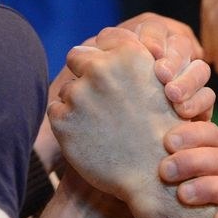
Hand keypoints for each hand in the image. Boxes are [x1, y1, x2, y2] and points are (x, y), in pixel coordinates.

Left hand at [33, 12, 212, 170]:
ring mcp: (80, 94)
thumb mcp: (161, 87)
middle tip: (98, 98)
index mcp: (130, 54)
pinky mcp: (62, 119)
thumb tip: (101, 44)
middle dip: (84, 72)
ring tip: (101, 126)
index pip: (104, 38)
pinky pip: (56, 111)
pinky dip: (68, 123)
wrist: (154, 179)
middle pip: (77, 56)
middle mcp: (103, 68)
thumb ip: (133, 62)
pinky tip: (88, 138)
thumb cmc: (161, 133)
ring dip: (78, 102)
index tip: (110, 72)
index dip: (106, 54)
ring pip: (68, 88)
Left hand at [159, 121, 217, 217]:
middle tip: (165, 170)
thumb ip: (173, 157)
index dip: (191, 133)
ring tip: (183, 195)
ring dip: (208, 189)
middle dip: (192, 161)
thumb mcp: (197, 173)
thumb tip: (133, 139)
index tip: (166, 140)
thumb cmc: (209, 199)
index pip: (211, 134)